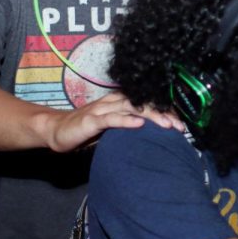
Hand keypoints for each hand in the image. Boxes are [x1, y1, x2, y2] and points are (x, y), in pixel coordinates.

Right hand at [45, 92, 183, 151]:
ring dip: (151, 116)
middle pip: (143, 104)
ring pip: (131, 108)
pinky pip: (111, 118)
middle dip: (164, 114)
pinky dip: (126, 121)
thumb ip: (128, 128)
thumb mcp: (112, 129)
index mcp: (120, 102)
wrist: (56, 130)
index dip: (165, 112)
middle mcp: (113, 102)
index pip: (147, 104)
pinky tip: (139, 125)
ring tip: (167, 125)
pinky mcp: (92, 120)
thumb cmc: (86, 131)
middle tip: (180, 127)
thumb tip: (151, 136)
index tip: (181, 124)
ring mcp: (102, 109)